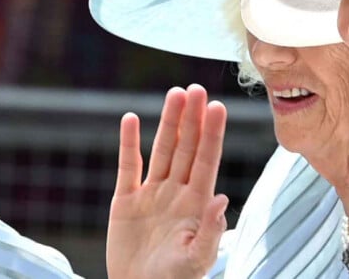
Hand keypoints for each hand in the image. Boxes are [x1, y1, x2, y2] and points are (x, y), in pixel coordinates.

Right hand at [107, 84, 227, 278]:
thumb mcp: (196, 261)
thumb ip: (210, 232)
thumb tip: (222, 198)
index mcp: (196, 202)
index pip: (207, 159)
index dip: (212, 133)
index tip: (217, 107)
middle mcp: (177, 190)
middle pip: (186, 147)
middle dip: (192, 118)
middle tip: (196, 89)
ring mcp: (152, 192)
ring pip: (163, 149)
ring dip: (168, 122)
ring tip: (175, 94)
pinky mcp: (126, 200)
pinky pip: (128, 166)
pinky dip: (128, 143)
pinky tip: (130, 118)